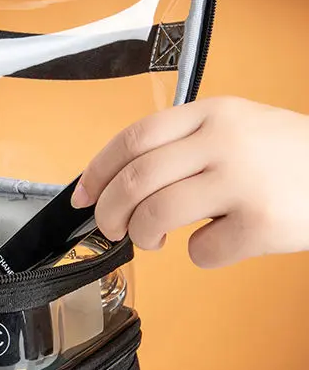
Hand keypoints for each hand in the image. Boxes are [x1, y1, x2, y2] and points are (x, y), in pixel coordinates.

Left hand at [71, 98, 308, 267]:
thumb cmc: (287, 158)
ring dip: (143, 236)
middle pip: (135, 180)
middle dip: (109, 212)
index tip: (82, 197)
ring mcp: (244, 180)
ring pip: (156, 215)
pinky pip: (202, 250)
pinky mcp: (261, 222)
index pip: (132, 139)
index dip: (96, 172)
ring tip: (155, 239)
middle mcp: (224, 141)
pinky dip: (197, 255)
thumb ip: (183, 145)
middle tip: (111, 228)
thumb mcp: (236, 128)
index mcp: (211, 114)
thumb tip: (116, 183)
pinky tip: (215, 242)